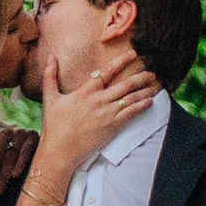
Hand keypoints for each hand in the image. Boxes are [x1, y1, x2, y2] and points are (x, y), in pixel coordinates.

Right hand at [33, 51, 161, 187]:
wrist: (60, 150)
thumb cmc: (54, 126)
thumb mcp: (50, 98)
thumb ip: (50, 76)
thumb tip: (50, 56)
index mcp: (84, 92)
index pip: (106, 72)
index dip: (121, 61)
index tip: (133, 54)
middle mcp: (98, 100)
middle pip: (124, 84)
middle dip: (140, 77)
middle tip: (152, 72)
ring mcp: (106, 114)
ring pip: (130, 98)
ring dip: (145, 91)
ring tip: (156, 86)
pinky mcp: (111, 127)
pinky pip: (130, 114)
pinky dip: (141, 107)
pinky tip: (150, 102)